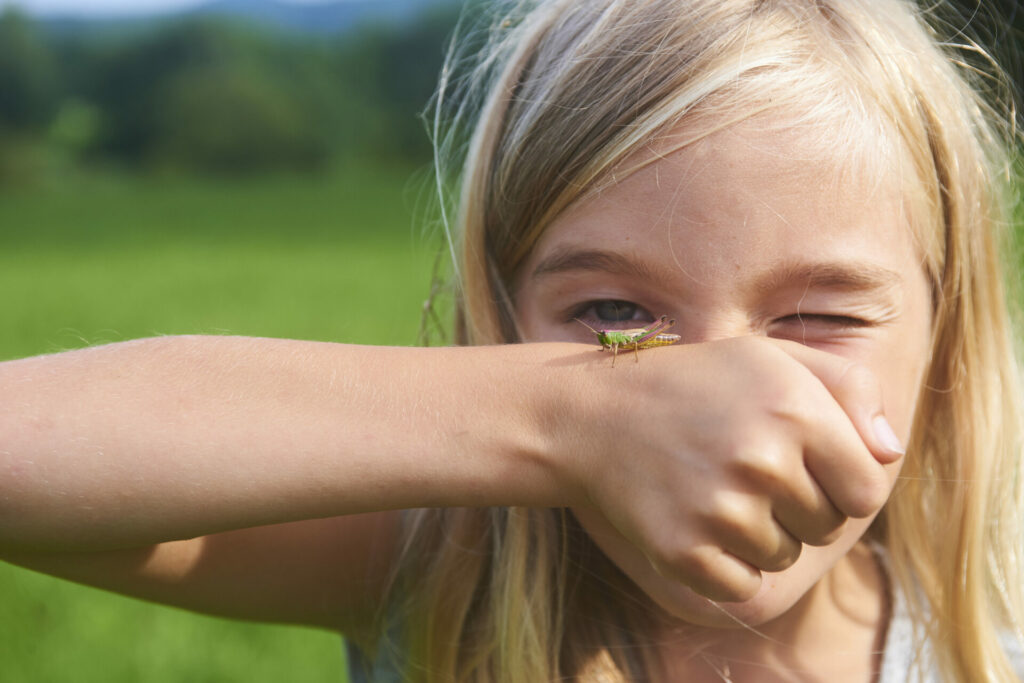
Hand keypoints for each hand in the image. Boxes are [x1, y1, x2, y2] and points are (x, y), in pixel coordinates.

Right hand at [552, 336, 903, 601]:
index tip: (806, 466)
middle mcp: (763, 460)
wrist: (591, 416)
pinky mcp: (683, 551)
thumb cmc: (693, 384)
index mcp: (796, 408)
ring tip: (713, 487)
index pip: (869, 489)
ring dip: (758, 534)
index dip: (842, 482)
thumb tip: (890, 452)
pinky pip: (742, 586)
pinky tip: (693, 519)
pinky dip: (724, 565)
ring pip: (783, 556)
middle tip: (745, 469)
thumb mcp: (770, 359)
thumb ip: (848, 389)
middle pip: (827, 527)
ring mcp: (720, 509)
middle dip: (798, 507)